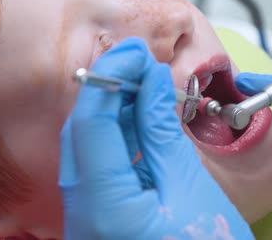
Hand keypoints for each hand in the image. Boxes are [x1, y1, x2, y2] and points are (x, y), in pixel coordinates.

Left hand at [59, 38, 253, 239]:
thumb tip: (150, 83)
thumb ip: (161, 133)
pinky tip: (137, 120)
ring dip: (112, 112)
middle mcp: (81, 215)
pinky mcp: (96, 218)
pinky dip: (115, 139)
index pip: (92, 123)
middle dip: (107, 90)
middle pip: (81, 133)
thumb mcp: (190, 190)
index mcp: (103, 208)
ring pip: (86, 148)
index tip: (134, 52)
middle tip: (139, 64)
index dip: (111, 78)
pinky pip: (97, 167)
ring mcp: (84, 218)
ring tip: (143, 85)